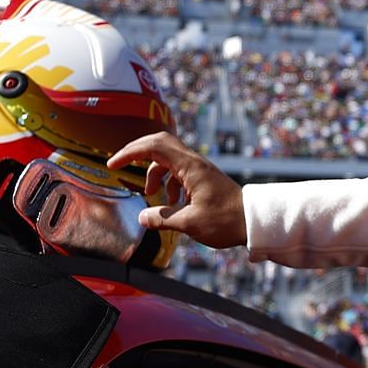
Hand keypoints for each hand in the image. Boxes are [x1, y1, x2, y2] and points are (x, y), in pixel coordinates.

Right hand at [106, 132, 246, 248]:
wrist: (254, 221)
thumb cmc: (226, 221)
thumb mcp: (190, 223)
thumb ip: (162, 219)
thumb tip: (142, 217)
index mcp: (190, 167)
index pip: (153, 146)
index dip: (130, 152)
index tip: (113, 164)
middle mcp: (194, 162)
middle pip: (159, 144)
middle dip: (137, 153)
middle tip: (120, 165)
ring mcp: (199, 169)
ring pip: (168, 159)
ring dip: (154, 174)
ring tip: (153, 197)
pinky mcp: (203, 178)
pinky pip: (178, 171)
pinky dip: (168, 183)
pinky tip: (171, 203)